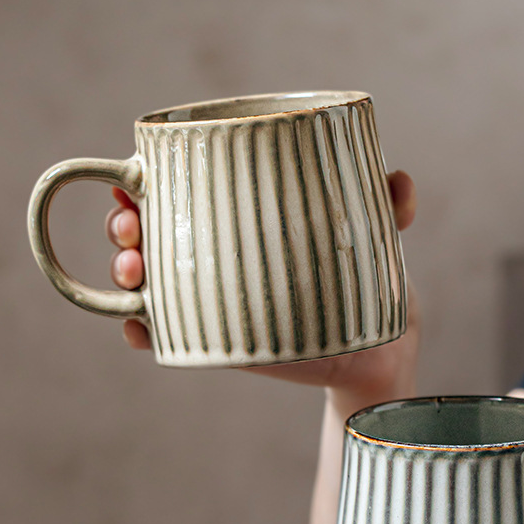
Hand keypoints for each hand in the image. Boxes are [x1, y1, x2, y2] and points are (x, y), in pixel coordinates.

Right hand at [107, 170, 418, 404]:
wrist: (373, 345)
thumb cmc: (364, 276)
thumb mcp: (373, 235)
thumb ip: (386, 204)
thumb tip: (400, 181)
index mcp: (242, 218)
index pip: (179, 190)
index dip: (143, 180)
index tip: (136, 178)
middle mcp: (217, 252)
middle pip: (150, 230)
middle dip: (123, 223)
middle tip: (131, 225)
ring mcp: (213, 296)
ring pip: (148, 280)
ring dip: (124, 272)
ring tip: (134, 270)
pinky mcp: (218, 338)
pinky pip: (167, 334)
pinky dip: (141, 330)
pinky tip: (138, 328)